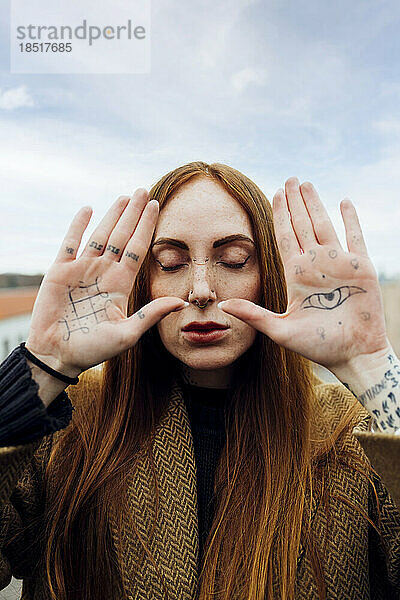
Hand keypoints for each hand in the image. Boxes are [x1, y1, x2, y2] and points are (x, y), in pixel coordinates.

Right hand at [26, 189, 186, 376]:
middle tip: (144, 191)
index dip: (147, 227)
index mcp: (120, 284)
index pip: (137, 249)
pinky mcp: (60, 272)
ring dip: (112, 215)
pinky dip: (77, 226)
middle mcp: (104, 272)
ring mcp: (82, 269)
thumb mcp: (127, 334)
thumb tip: (182, 302)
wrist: (58, 355)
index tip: (157, 206)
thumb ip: (151, 315)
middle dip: (133, 214)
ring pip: (100, 235)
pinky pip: (70, 243)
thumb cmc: (93, 349)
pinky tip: (87, 209)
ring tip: (124, 196)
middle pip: (122, 236)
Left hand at [219, 177, 387, 370]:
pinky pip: (356, 236)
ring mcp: (339, 264)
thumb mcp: (280, 330)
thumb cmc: (318, 346)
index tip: (273, 194)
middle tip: (289, 178)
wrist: (353, 355)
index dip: (280, 215)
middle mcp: (316, 264)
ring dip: (316, 204)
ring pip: (324, 224)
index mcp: (296, 274)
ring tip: (306, 184)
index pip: (284, 237)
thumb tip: (222, 306)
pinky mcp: (362, 268)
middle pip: (302, 225)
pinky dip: (351, 219)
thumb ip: (253, 315)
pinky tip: (344, 201)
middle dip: (295, 202)